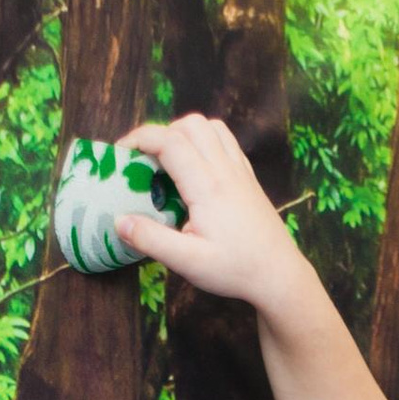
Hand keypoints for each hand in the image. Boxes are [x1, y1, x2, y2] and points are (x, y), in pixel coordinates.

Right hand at [114, 112, 309, 318]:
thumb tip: (118, 221)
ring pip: (211, 127)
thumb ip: (151, 240)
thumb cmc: (235, 269)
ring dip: (185, 133)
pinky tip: (197, 168)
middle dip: (161, 133)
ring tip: (170, 161)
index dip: (139, 138)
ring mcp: (240, 171)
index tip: (120, 154)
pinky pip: (226, 142)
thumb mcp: (188, 262)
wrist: (279, 275)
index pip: (169, 141)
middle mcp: (225, 170)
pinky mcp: (249, 178)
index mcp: (207, 186)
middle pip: (190, 124)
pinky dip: (205, 141)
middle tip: (145, 161)